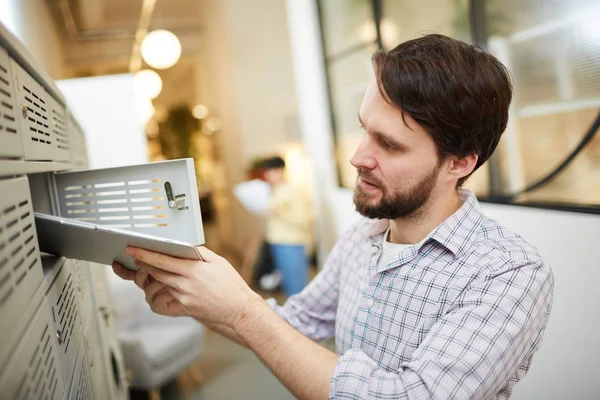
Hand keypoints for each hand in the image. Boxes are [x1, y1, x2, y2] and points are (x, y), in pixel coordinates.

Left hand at [123, 246, 259, 328]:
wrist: (238, 310)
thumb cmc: (232, 286)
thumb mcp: (219, 262)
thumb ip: (200, 253)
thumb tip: (186, 247)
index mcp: (194, 270)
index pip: (162, 260)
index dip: (145, 254)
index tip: (133, 248)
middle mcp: (186, 285)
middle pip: (156, 272)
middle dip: (143, 264)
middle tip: (136, 257)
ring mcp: (183, 298)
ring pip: (160, 284)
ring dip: (151, 277)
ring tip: (148, 269)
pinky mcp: (184, 308)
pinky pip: (166, 298)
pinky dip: (161, 290)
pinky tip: (161, 287)